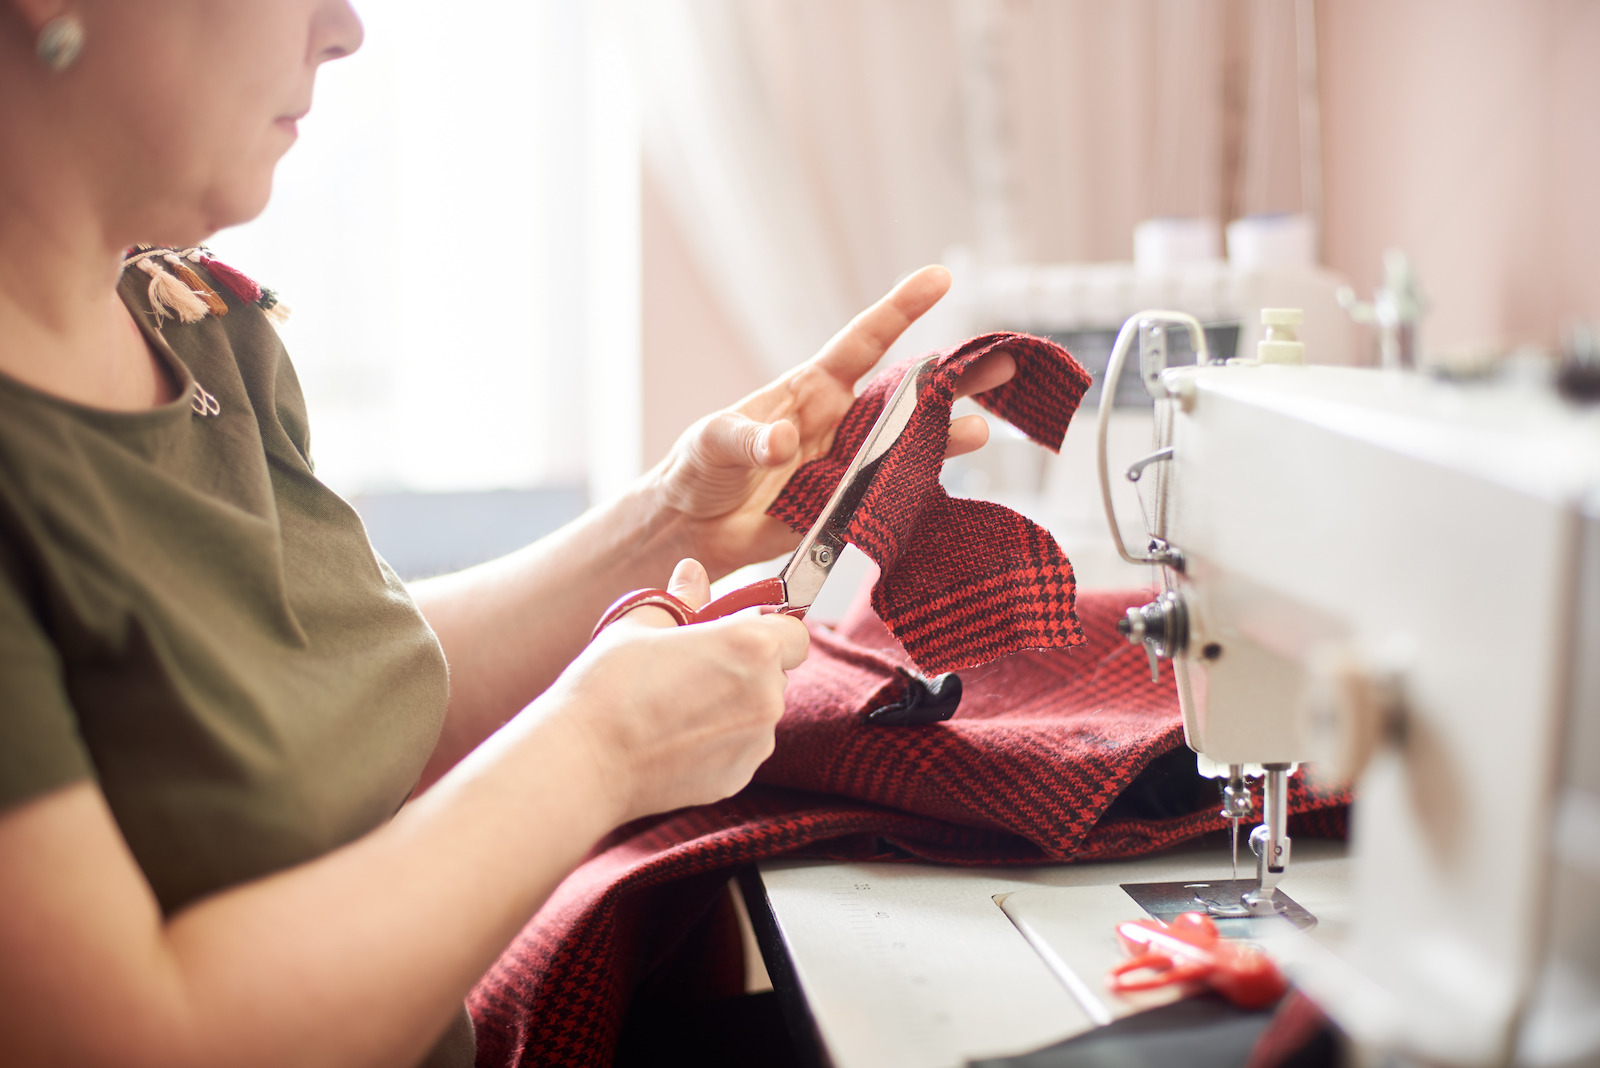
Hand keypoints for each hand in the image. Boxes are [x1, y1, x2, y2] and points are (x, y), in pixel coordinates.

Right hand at [541, 559, 808, 821]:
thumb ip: (682, 597)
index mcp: (752, 645)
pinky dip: (720, 739)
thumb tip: (693, 573)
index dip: (768, 627)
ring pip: (760, 711)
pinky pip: (742, 746)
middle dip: (747, 666)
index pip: (794, 630)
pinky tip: (675, 736)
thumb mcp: (641, 623)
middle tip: (695, 667)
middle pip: (776, 671)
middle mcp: (767, 695)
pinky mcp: (739, 776)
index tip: (737, 631)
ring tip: (677, 705)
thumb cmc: (608, 685)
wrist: (584, 760)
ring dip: (734, 703)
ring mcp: (756, 741)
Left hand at [647, 265, 1016, 577]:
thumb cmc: (697, 470)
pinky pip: (889, 496)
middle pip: (906, 393)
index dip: (900, 309)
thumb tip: (781, 442)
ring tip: (982, 428)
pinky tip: (945, 484)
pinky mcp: (846, 508)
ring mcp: (847, 466)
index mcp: (809, 390)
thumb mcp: (711, 443)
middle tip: (1000, 359)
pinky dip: (917, 492)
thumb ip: (747, 440)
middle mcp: (839, 422)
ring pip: (908, 445)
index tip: (939, 279)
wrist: (691, 530)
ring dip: (946, 436)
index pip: (862, 341)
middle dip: (952, 375)